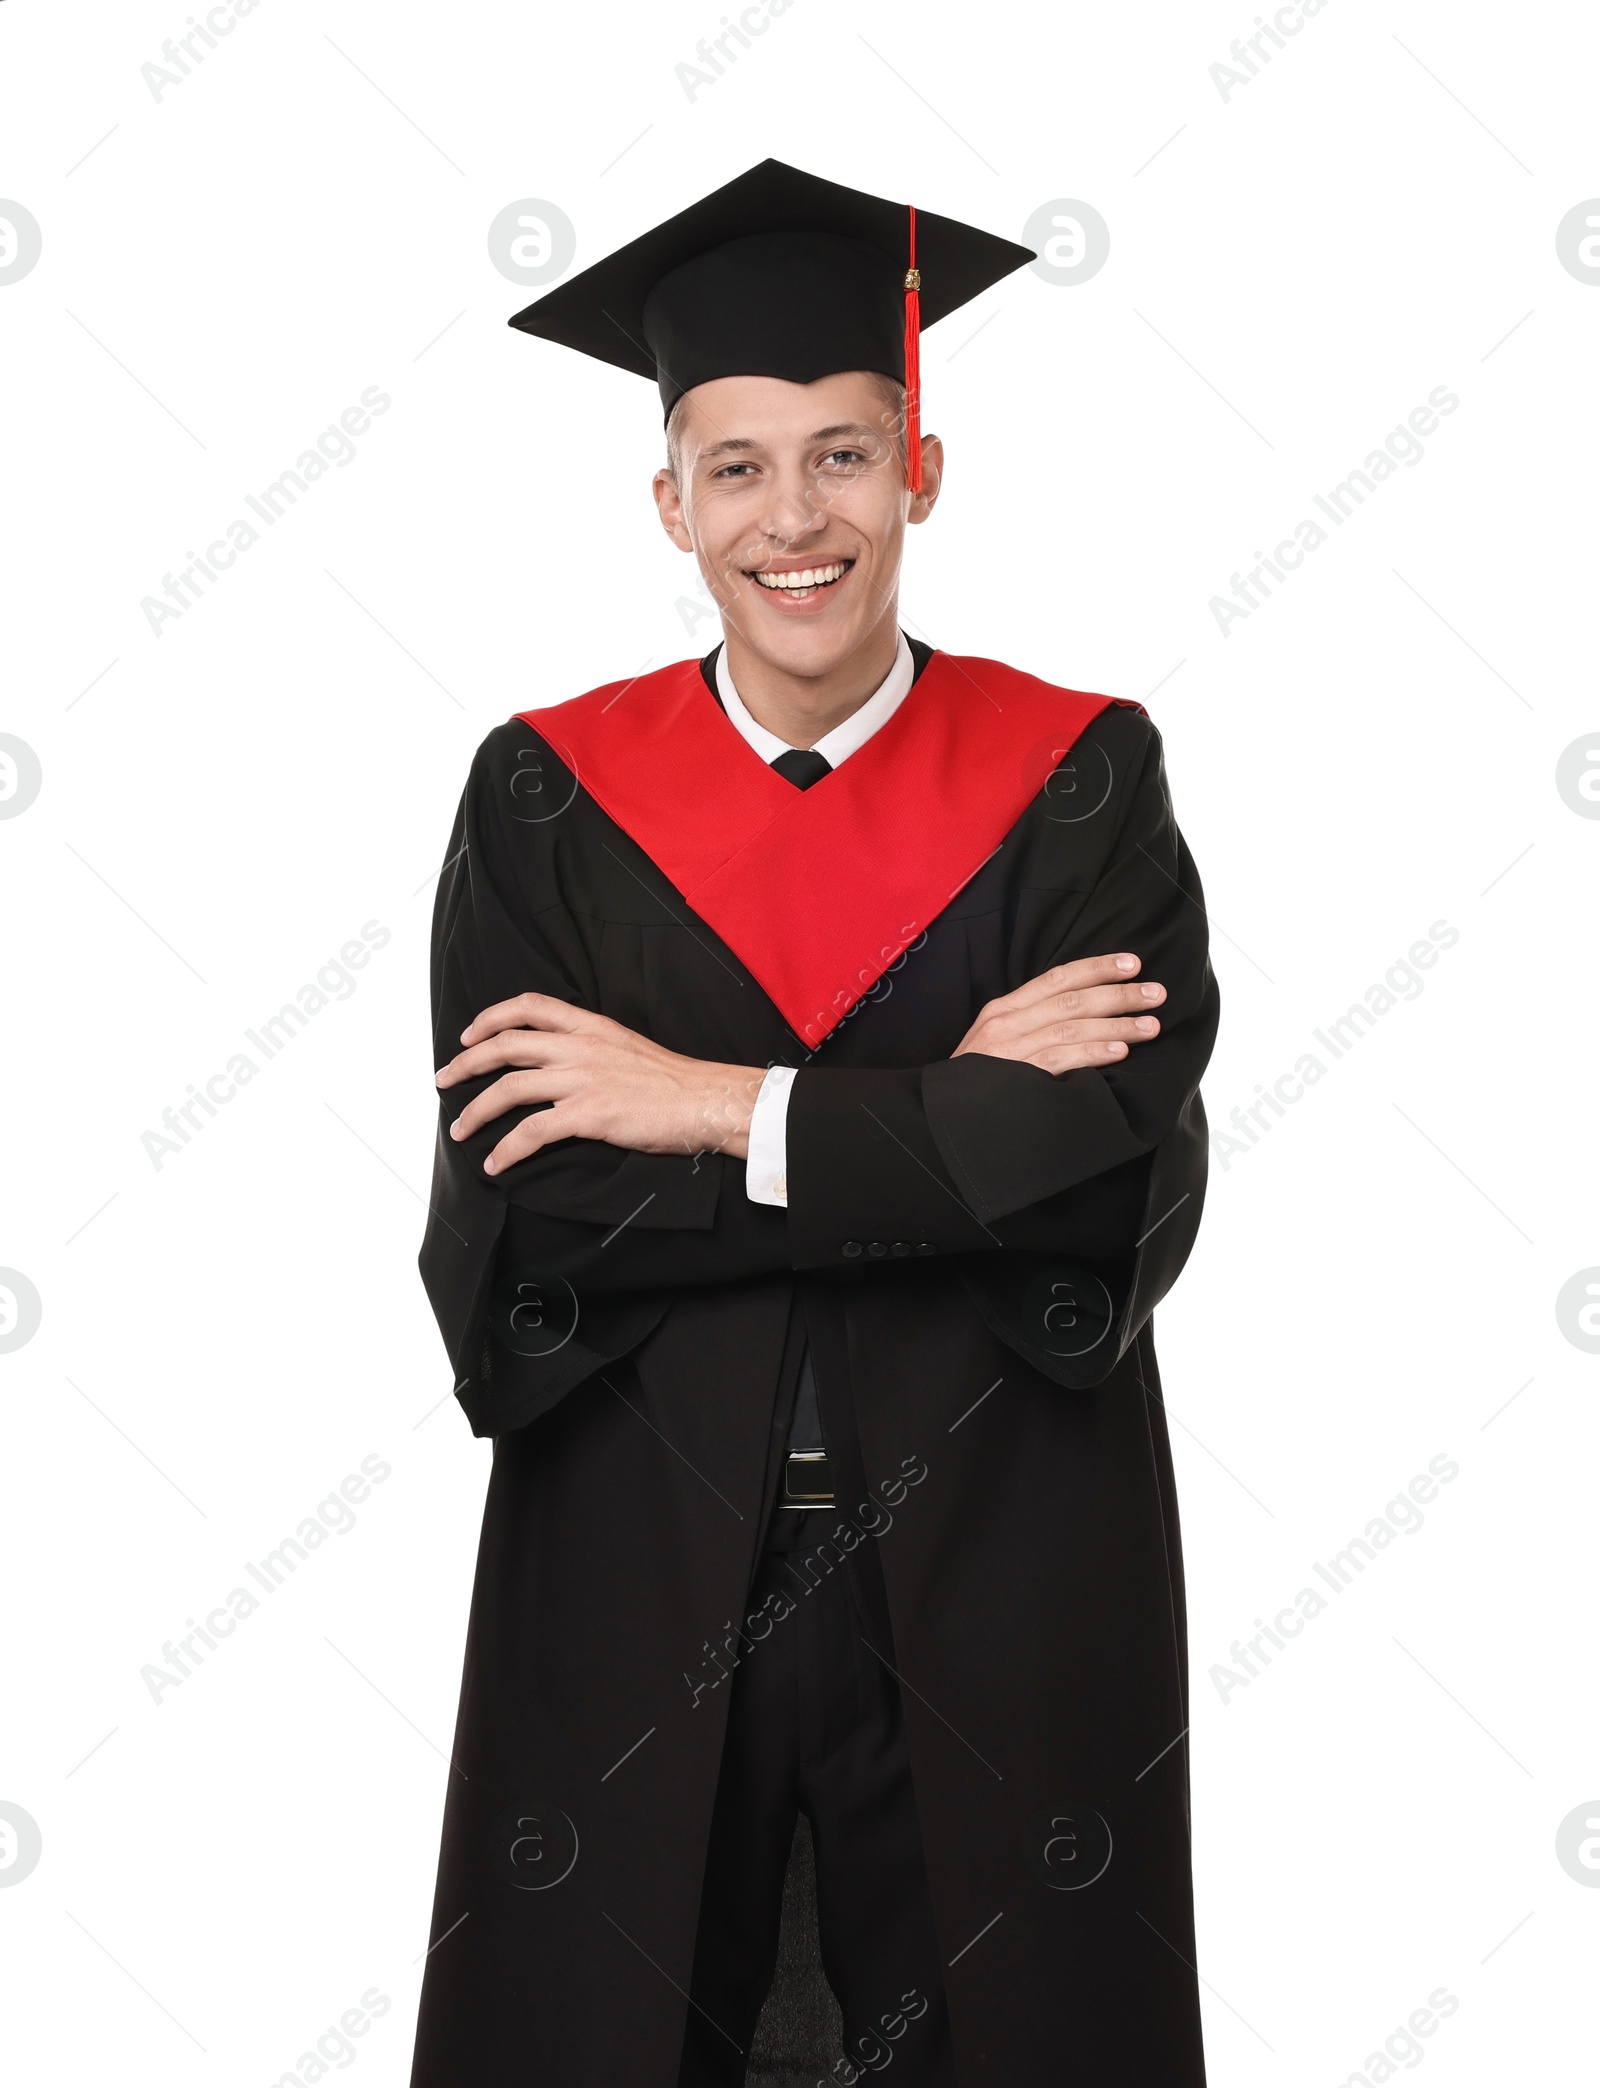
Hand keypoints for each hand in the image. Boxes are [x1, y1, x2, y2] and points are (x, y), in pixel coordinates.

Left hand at [436, 994, 764, 1173]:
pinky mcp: (588, 1115)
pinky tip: (495, 1162)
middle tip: (443, 1079)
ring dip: (475, 1110)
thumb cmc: (676, 1082)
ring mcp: (582, 1080)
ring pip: (509, 1088)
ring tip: (458, 1128)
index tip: (470, 1035)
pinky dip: (506, 1148)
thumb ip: (594, 1049)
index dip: (491, 1017)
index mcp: (591, 1026)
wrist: (706, 1100)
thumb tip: (566, 1064)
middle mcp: (581, 1047)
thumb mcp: (629, 1048)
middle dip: (466, 1063)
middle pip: (506, 1045)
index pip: (529, 1006)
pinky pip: (532, 1132)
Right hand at [952, 952, 1164, 1073]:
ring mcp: (1010, 1050)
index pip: (1057, 978)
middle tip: (1156, 993)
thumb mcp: (996, 1044)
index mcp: (1004, 1009)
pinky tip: (1119, 1052)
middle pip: (1073, 999)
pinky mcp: (1015, 1077)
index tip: (1132, 964)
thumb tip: (1083, 1016)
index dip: (1097, 968)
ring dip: (1117, 1025)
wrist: (939, 1118)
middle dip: (1119, 995)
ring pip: (1073, 1026)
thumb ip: (1031, 1026)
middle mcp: (1007, 1023)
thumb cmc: (976, 1082)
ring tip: (1150, 1026)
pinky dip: (1092, 1053)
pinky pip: (1061, 1059)